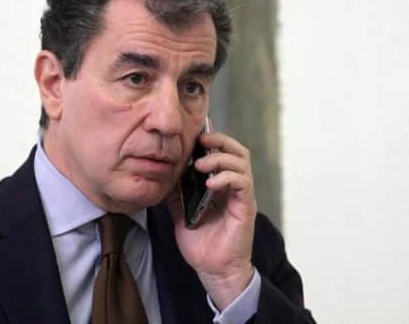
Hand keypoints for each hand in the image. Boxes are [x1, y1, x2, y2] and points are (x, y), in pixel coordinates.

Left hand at [167, 131, 256, 309]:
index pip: (223, 152)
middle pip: (237, 151)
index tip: (194, 137)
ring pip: (242, 163)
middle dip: (220, 141)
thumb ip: (176, 193)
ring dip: (220, 159)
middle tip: (201, 141)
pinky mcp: (246, 207)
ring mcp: (241, 196)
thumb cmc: (200, 244)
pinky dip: (227, 178)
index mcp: (220, 185)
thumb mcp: (180, 212)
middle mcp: (234, 187)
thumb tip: (163, 174)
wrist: (212, 270)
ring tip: (201, 165)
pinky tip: (211, 184)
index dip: (212, 140)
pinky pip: (243, 184)